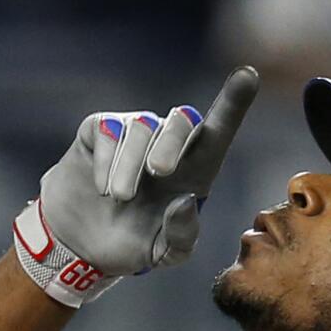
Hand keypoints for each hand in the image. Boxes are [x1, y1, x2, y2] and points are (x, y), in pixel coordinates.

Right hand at [13, 65, 259, 306]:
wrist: (80, 245)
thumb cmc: (132, 245)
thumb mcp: (163, 254)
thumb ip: (182, 236)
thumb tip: (186, 201)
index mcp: (192, 172)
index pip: (217, 133)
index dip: (233, 104)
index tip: (249, 76)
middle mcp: (167, 145)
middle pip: (182, 119)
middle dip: (173, 142)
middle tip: (160, 172)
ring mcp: (133, 134)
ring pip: (141, 128)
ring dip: (130, 165)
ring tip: (119, 197)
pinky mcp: (99, 130)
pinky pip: (107, 129)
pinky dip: (106, 162)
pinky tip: (101, 187)